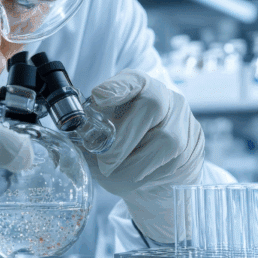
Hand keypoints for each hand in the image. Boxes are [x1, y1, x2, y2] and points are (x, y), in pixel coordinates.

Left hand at [80, 69, 203, 243]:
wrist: (157, 174)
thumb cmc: (124, 146)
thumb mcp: (103, 134)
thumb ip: (87, 135)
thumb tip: (63, 146)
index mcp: (138, 86)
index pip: (131, 79)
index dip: (117, 86)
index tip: (99, 97)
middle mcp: (166, 97)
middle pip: (151, 106)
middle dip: (123, 139)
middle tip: (105, 161)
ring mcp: (184, 121)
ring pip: (164, 141)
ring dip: (134, 165)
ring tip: (117, 174)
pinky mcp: (194, 148)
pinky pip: (171, 164)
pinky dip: (147, 177)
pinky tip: (138, 178)